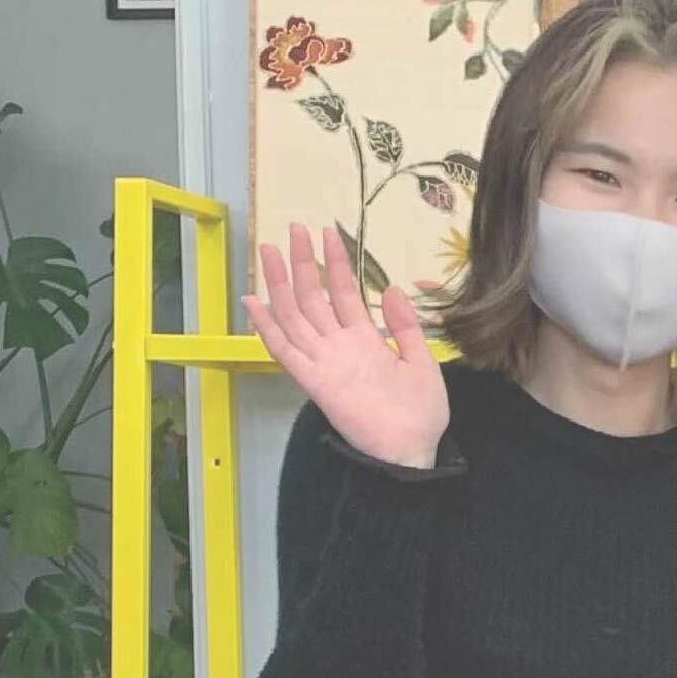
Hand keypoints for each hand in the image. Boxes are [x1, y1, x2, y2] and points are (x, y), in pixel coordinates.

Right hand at [244, 220, 449, 468]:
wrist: (413, 451)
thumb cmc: (421, 413)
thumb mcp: (423, 361)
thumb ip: (406, 326)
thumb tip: (393, 288)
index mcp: (365, 340)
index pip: (345, 292)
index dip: (337, 262)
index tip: (329, 232)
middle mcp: (340, 346)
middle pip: (315, 296)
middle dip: (304, 261)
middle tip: (293, 227)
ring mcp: (324, 362)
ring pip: (296, 315)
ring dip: (282, 282)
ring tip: (270, 249)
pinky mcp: (314, 382)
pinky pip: (285, 351)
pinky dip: (267, 328)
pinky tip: (253, 301)